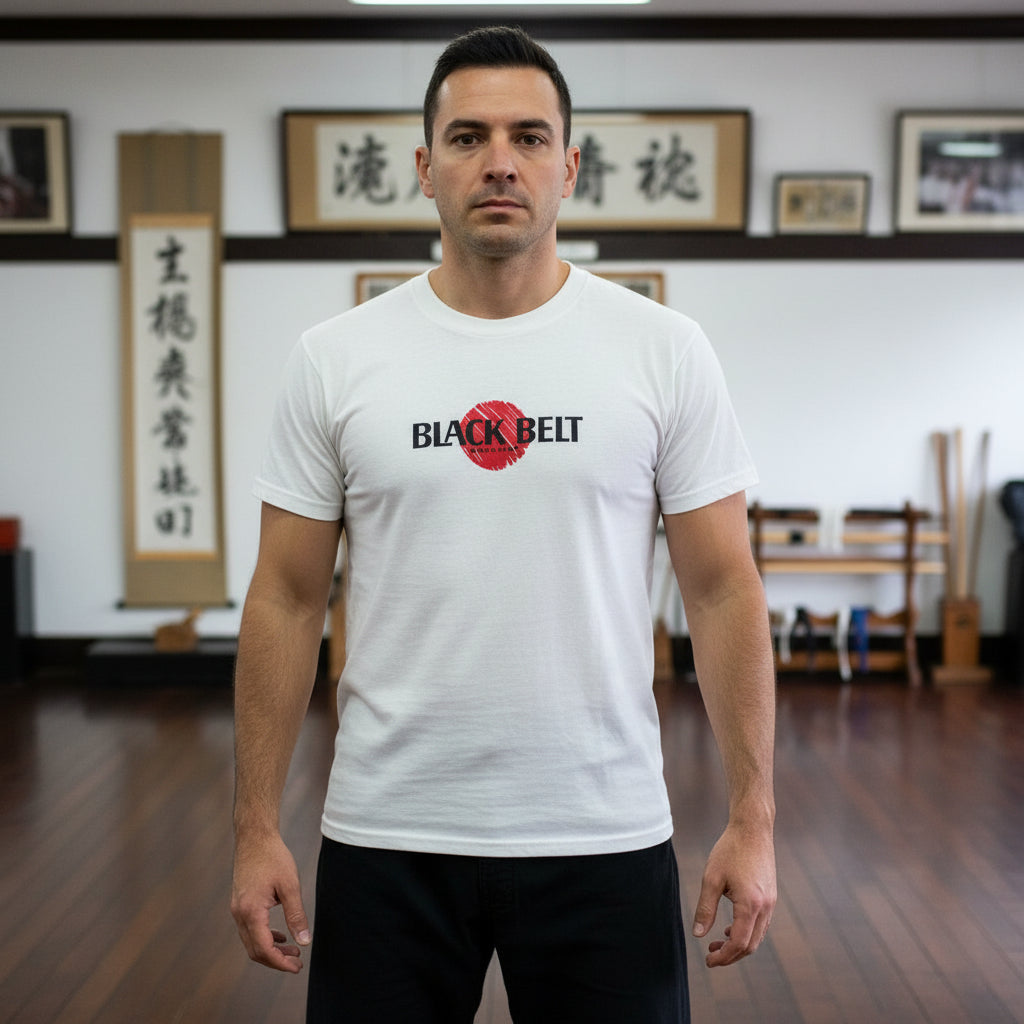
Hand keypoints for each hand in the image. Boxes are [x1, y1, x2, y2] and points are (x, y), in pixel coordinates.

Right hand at [231, 831, 310, 972]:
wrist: (254, 837)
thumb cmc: (273, 857)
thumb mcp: (290, 885)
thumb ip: (296, 915)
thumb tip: (304, 941)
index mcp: (251, 911)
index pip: (264, 949)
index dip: (280, 962)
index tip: (297, 967)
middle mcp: (239, 914)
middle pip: (255, 950)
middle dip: (276, 960)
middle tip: (297, 963)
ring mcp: (237, 909)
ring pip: (251, 942)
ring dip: (271, 950)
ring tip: (293, 951)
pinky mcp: (239, 904)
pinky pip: (249, 930)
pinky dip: (264, 937)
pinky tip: (280, 935)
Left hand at [692, 821, 775, 967]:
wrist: (752, 829)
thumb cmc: (729, 850)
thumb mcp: (711, 878)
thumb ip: (705, 908)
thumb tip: (698, 935)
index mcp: (750, 904)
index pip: (739, 943)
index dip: (723, 956)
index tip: (708, 960)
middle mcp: (765, 907)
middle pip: (750, 945)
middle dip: (731, 955)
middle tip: (710, 955)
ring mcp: (771, 902)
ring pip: (757, 936)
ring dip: (739, 945)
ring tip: (717, 943)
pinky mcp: (771, 896)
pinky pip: (761, 924)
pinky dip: (747, 932)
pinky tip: (731, 927)